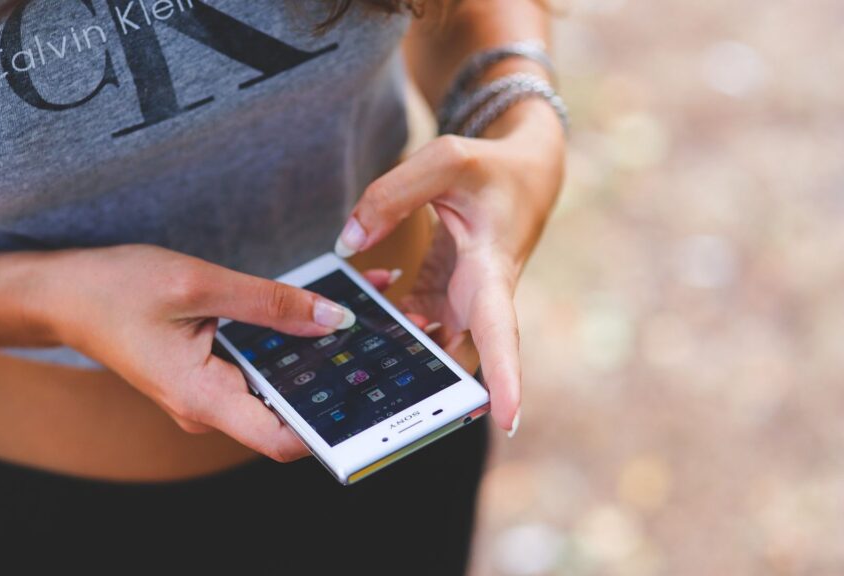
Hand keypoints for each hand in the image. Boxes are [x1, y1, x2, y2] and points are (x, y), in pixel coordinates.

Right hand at [40, 245, 356, 462]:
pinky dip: (287, 342)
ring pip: (276, 385)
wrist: (64, 295)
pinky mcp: (209, 374)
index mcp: (202, 398)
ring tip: (360, 311)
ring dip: (316, 353)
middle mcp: (208, 408)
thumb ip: (268, 303)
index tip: (373, 395)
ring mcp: (208, 393)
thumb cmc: (115, 290)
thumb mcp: (196, 285)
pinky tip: (315, 310)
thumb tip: (331, 320)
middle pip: (287, 409)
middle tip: (383, 335)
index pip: (282, 439)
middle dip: (336, 376)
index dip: (332, 425)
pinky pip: (258, 367)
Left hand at [334, 101, 565, 432]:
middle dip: (431, 391)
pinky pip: (411, 325)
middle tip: (391, 415)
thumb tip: (348, 243)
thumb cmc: (492, 168)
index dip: (505, 378)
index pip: (500, 332)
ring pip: (430, 348)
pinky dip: (385, 326)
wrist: (525, 172)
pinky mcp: (443, 296)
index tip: (507, 421)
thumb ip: (391, 196)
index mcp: (492, 271)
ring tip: (354, 365)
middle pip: (458, 360)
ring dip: (398, 359)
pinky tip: (354, 320)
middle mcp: (480, 298)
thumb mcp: (447, 160)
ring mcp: (461, 302)